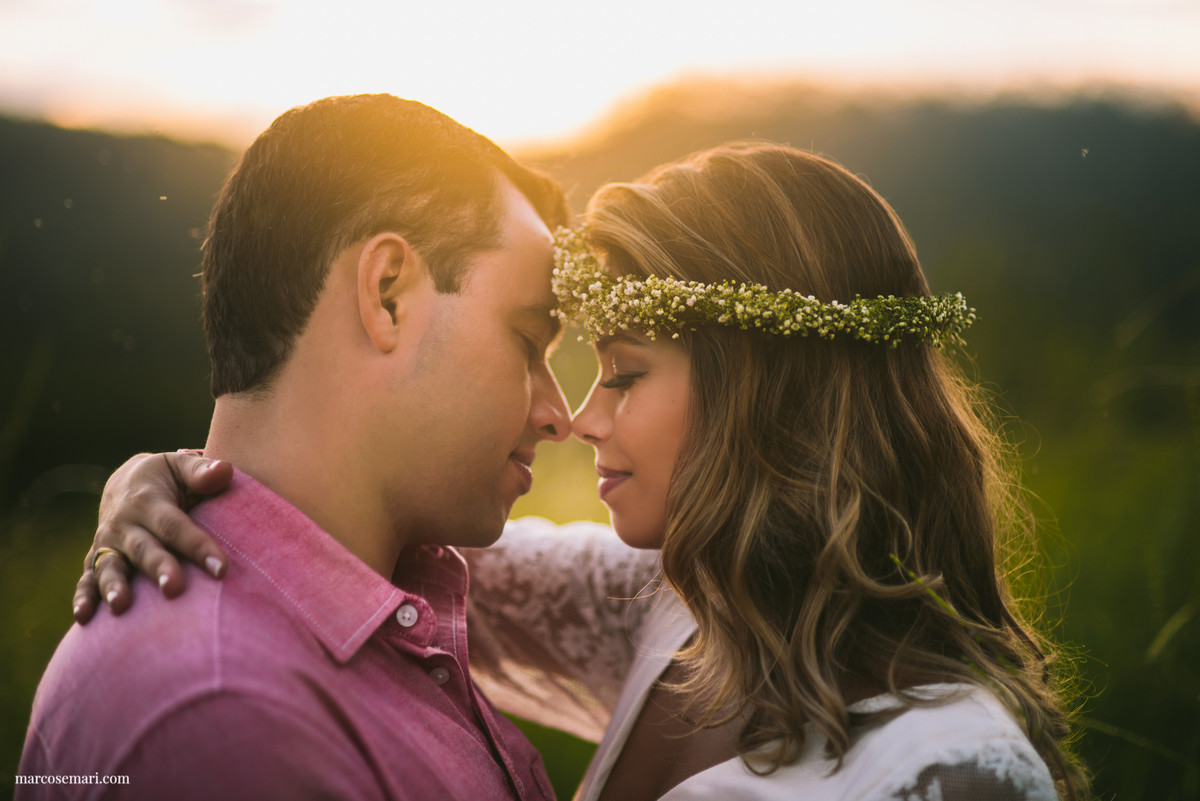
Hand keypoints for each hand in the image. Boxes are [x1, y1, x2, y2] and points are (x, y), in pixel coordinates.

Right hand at [73, 452, 232, 623]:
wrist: (125, 482)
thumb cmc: (166, 477)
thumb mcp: (180, 465)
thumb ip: (201, 471)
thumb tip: (224, 471)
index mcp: (148, 500)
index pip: (175, 526)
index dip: (198, 546)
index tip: (221, 569)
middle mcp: (124, 523)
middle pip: (143, 548)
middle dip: (158, 568)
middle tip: (174, 588)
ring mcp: (108, 543)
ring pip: (110, 566)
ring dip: (114, 586)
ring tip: (121, 606)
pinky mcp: (98, 558)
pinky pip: (87, 578)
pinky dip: (83, 597)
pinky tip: (84, 617)